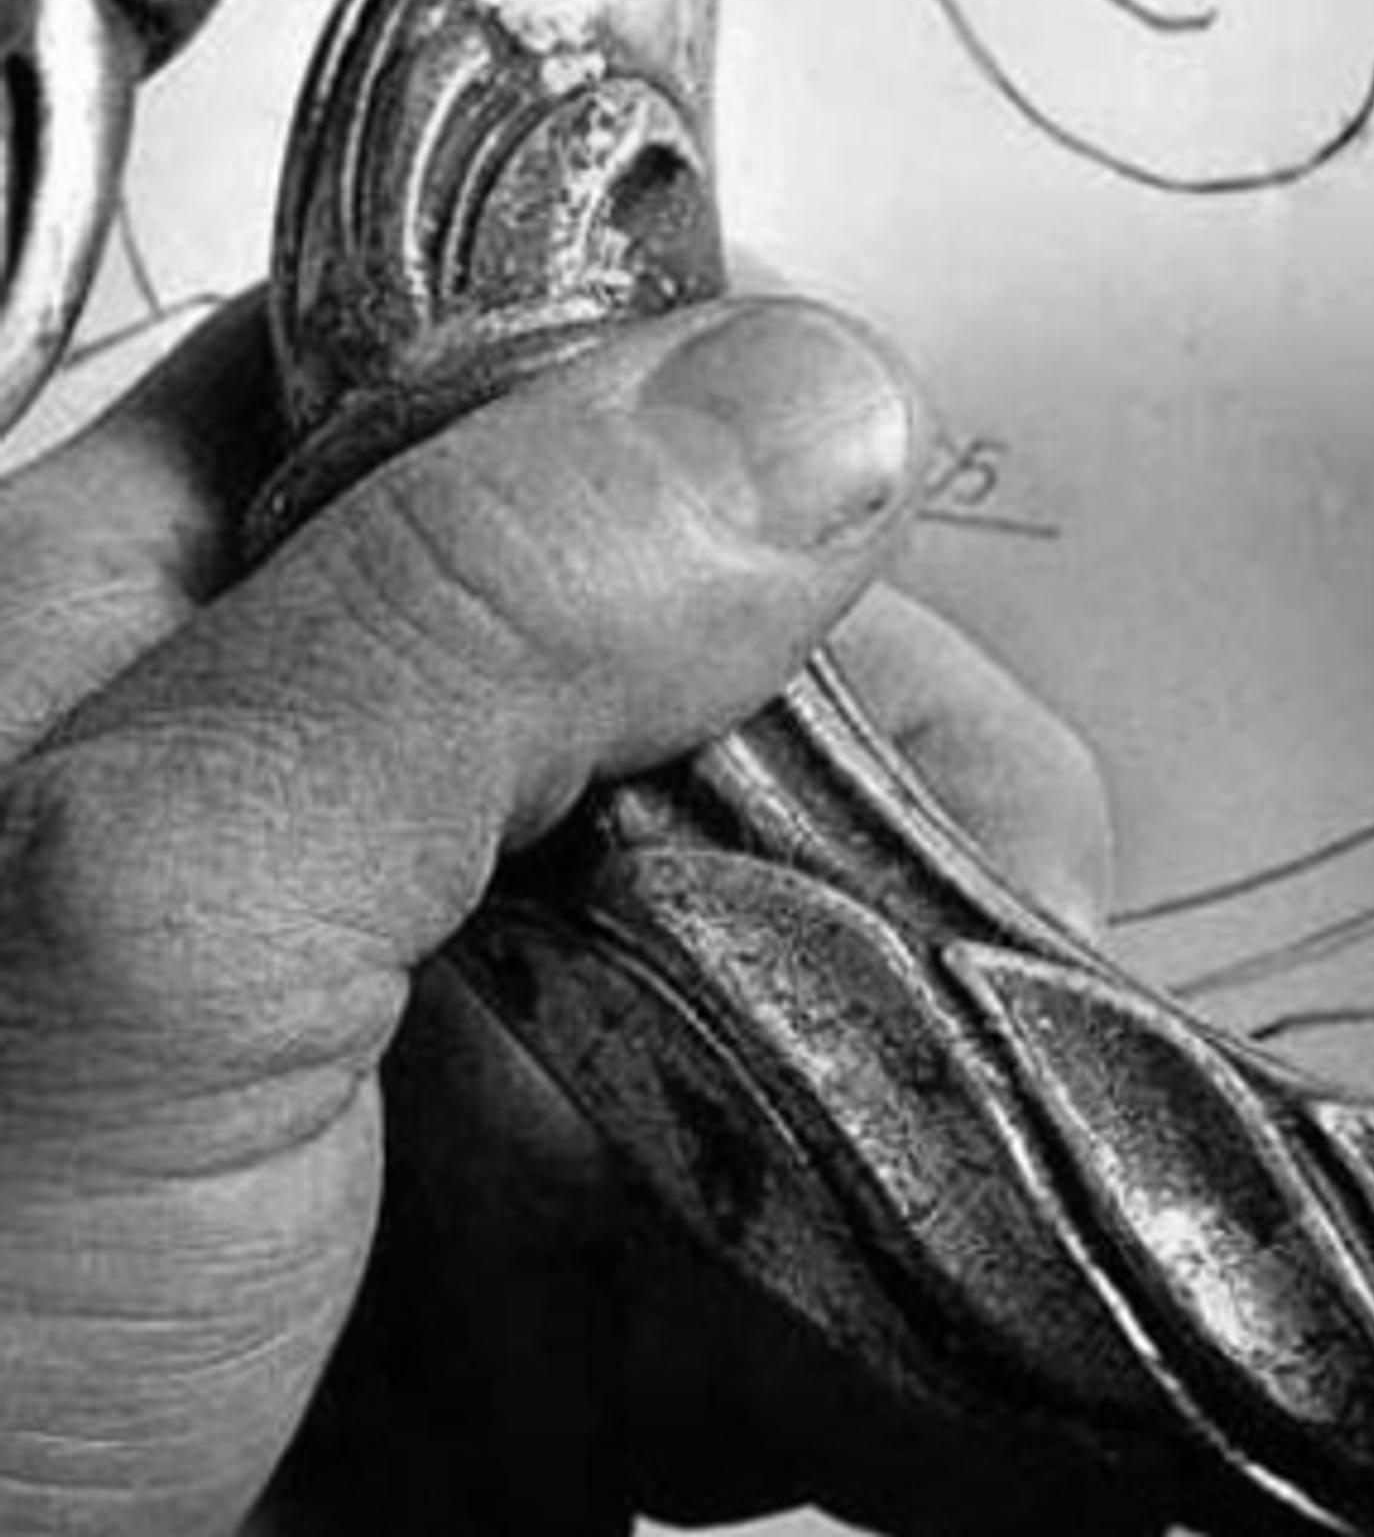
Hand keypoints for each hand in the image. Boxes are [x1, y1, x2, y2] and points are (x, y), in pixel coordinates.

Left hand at [0, 295, 1117, 1536]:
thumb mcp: (144, 932)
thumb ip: (457, 624)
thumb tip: (817, 392)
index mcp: (153, 623)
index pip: (483, 363)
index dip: (694, 413)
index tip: (848, 541)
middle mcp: (324, 797)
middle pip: (720, 630)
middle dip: (872, 775)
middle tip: (908, 925)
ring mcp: (460, 1030)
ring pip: (821, 887)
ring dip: (922, 1017)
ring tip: (902, 1179)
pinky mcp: (573, 1250)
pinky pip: (830, 1148)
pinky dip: (907, 1224)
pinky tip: (868, 1318)